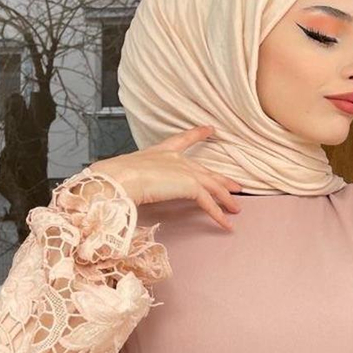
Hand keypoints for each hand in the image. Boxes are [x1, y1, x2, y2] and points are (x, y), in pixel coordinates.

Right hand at [89, 127, 242, 231]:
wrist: (119, 178)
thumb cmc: (115, 178)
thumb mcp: (127, 175)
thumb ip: (134, 182)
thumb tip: (125, 193)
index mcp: (160, 152)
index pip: (183, 140)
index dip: (198, 134)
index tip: (210, 128)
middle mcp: (176, 159)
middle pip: (205, 170)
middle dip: (222, 179)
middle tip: (236, 185)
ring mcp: (185, 171)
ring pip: (213, 186)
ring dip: (226, 199)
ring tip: (237, 208)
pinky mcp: (190, 185)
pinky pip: (209, 202)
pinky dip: (219, 215)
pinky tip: (226, 224)